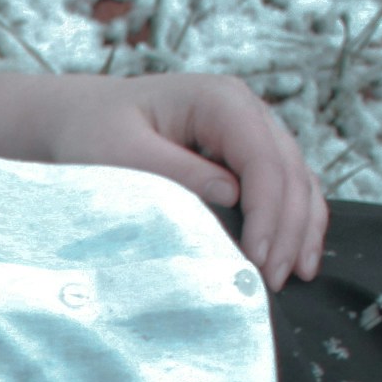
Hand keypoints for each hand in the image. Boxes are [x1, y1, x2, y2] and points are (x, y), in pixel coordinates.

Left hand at [17, 71, 327, 288]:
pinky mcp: (247, 157)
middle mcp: (246, 110)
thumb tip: (231, 196)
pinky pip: (286, 188)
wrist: (80, 120)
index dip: (267, 211)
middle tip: (272, 282)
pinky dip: (295, 222)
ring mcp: (252, 132)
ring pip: (298, 180)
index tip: (255, 260)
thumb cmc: (92, 133)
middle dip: (286, 228)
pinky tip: (296, 258)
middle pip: (289, 171)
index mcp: (219, 100)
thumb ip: (174, 172)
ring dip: (300, 229)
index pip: (262, 158)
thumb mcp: (120, 152)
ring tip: (296, 277)